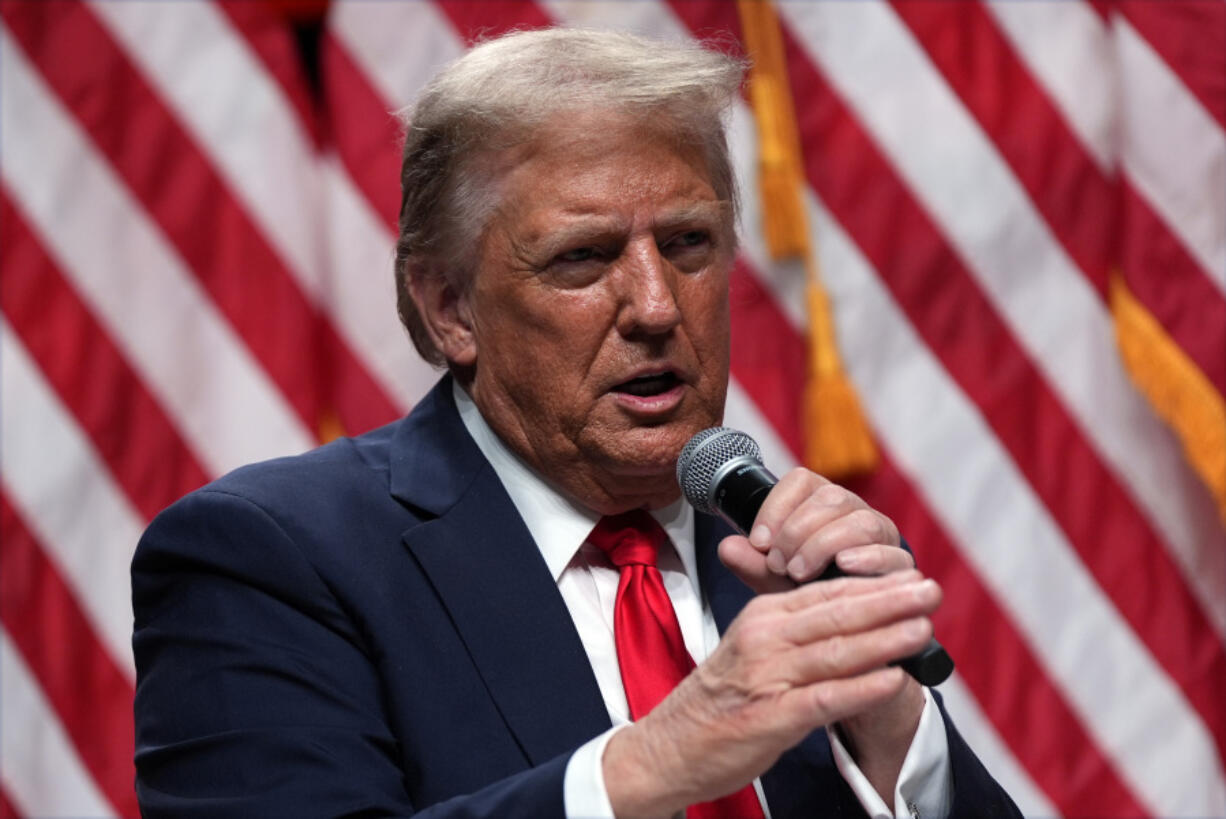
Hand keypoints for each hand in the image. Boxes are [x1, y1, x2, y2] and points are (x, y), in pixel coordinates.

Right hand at [602, 571, 940, 817]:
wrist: (669, 746)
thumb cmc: (719, 699)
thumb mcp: (751, 648)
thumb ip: (796, 628)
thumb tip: (849, 611)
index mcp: (762, 618)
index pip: (825, 592)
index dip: (873, 583)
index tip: (912, 576)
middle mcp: (764, 639)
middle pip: (836, 614)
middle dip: (889, 601)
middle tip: (930, 590)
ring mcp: (767, 678)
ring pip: (835, 651)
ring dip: (884, 638)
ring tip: (922, 628)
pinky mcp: (770, 718)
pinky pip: (823, 699)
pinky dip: (860, 689)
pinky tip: (893, 681)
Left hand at [719, 467, 910, 594]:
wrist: (846, 634)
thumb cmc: (810, 596)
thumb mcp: (775, 582)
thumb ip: (753, 564)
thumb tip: (725, 547)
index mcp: (821, 506)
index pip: (802, 482)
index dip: (777, 506)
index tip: (758, 541)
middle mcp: (853, 513)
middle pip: (831, 497)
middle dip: (797, 529)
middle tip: (776, 563)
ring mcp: (881, 536)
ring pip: (860, 520)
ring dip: (824, 544)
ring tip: (799, 571)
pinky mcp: (901, 564)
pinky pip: (892, 551)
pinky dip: (868, 557)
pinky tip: (845, 565)